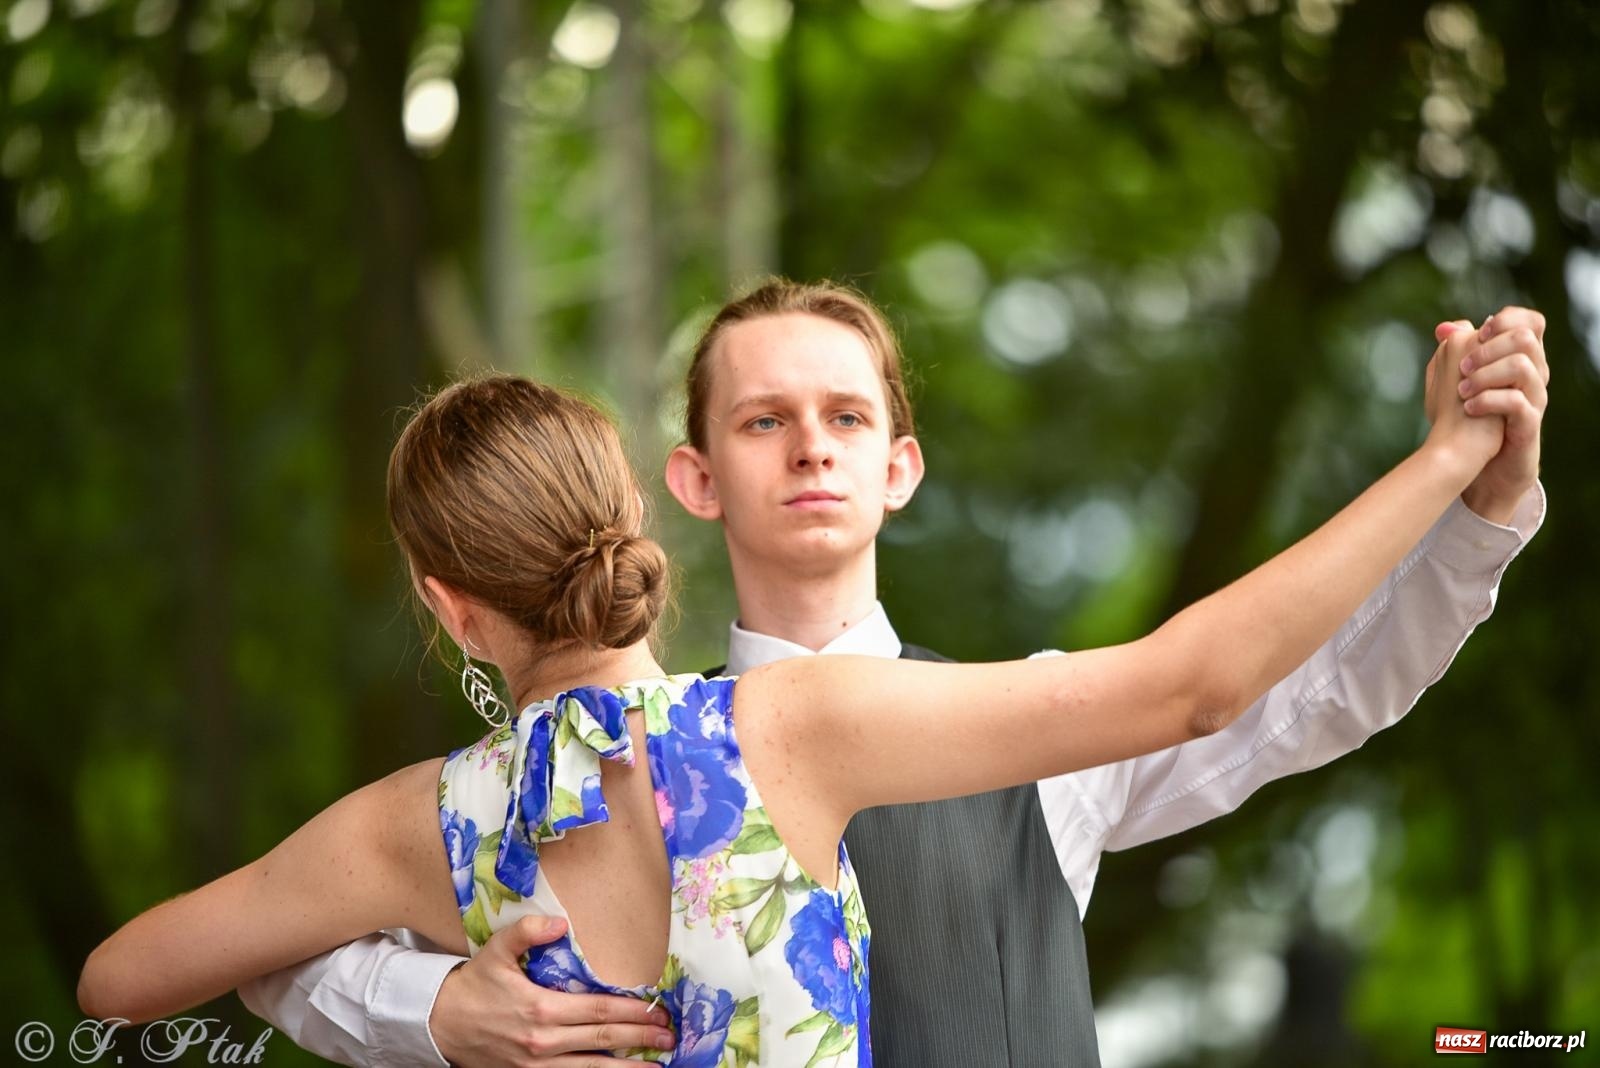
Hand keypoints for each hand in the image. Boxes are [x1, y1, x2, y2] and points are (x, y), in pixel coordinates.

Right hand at [430, 916, 674, 1067]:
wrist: (440, 1023)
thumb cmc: (474, 984)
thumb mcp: (497, 950)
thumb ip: (529, 931)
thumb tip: (561, 922)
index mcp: (541, 1007)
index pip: (599, 1010)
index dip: (632, 1012)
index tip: (657, 1010)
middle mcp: (543, 1041)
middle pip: (603, 1040)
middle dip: (640, 1038)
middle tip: (670, 1036)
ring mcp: (537, 1065)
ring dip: (627, 1067)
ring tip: (657, 1065)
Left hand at [1431, 306, 1547, 523]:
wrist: (1477, 463)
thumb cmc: (1467, 418)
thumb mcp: (1456, 381)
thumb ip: (1453, 353)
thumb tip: (1445, 327)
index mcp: (1518, 359)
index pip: (1530, 322)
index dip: (1505, 320)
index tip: (1476, 335)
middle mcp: (1533, 375)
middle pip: (1525, 337)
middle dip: (1487, 348)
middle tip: (1462, 368)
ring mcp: (1534, 399)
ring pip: (1522, 366)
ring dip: (1484, 374)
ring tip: (1461, 391)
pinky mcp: (1528, 424)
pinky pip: (1517, 402)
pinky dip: (1487, 400)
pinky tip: (1469, 407)